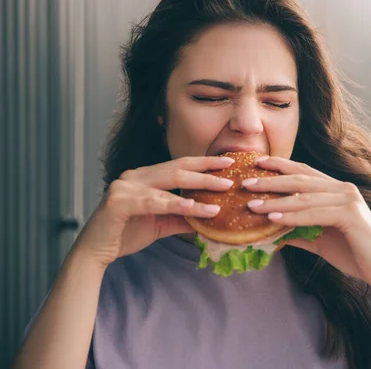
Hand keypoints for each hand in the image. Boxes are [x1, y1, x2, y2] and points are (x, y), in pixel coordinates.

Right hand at [73, 156, 235, 266]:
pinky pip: (154, 202)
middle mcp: (135, 175)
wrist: (95, 253)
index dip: (204, 163)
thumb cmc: (127, 234)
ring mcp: (125, 186)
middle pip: (178, 168)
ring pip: (170, 183)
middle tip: (231, 175)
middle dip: (207, 170)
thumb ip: (183, 217)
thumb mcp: (162, 223)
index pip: (180, 165)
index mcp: (145, 176)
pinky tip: (195, 208)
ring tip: (223, 191)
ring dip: (199, 186)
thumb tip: (212, 217)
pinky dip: (176, 205)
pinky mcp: (118, 201)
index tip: (228, 162)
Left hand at [243, 156, 370, 285]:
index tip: (257, 163)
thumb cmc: (353, 254)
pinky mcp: (351, 215)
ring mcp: (348, 200)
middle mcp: (344, 189)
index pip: (304, 173)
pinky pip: (315, 214)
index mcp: (337, 190)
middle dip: (271, 180)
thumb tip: (271, 234)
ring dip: (276, 201)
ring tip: (252, 204)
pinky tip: (274, 218)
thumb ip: (299, 232)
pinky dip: (293, 216)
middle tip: (245, 182)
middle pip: (301, 180)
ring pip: (305, 197)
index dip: (280, 166)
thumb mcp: (320, 240)